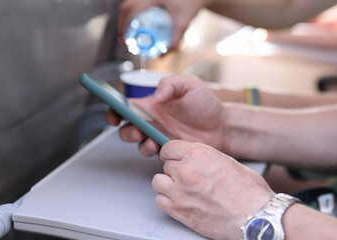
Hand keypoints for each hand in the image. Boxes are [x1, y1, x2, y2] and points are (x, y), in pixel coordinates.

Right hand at [106, 75, 227, 156]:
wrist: (223, 126)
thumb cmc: (206, 104)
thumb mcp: (189, 85)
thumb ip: (170, 84)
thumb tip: (156, 96)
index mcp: (152, 103)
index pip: (126, 106)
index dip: (114, 111)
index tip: (113, 116)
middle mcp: (152, 121)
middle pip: (126, 128)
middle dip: (126, 131)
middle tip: (136, 130)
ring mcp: (159, 136)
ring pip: (138, 143)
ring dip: (139, 143)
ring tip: (150, 140)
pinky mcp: (168, 150)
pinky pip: (154, 153)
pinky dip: (153, 151)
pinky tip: (161, 146)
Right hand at [118, 0, 209, 49]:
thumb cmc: (191, 5)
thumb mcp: (183, 23)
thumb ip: (174, 41)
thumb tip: (162, 56)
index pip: (131, 10)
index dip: (123, 25)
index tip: (125, 40)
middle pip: (126, 7)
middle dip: (122, 24)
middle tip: (124, 40)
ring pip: (129, 5)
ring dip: (125, 20)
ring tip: (127, 35)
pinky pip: (135, 4)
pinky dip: (131, 15)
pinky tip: (133, 26)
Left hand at [153, 140, 274, 239]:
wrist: (255, 217)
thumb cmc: (249, 192)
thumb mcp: (228, 162)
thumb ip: (204, 159)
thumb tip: (192, 159)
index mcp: (199, 154)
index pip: (169, 148)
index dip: (175, 154)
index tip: (177, 159)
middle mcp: (187, 171)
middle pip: (165, 165)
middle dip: (175, 170)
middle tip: (189, 177)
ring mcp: (180, 193)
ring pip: (158, 182)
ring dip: (169, 184)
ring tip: (183, 188)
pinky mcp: (179, 212)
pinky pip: (160, 201)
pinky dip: (168, 201)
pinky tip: (181, 201)